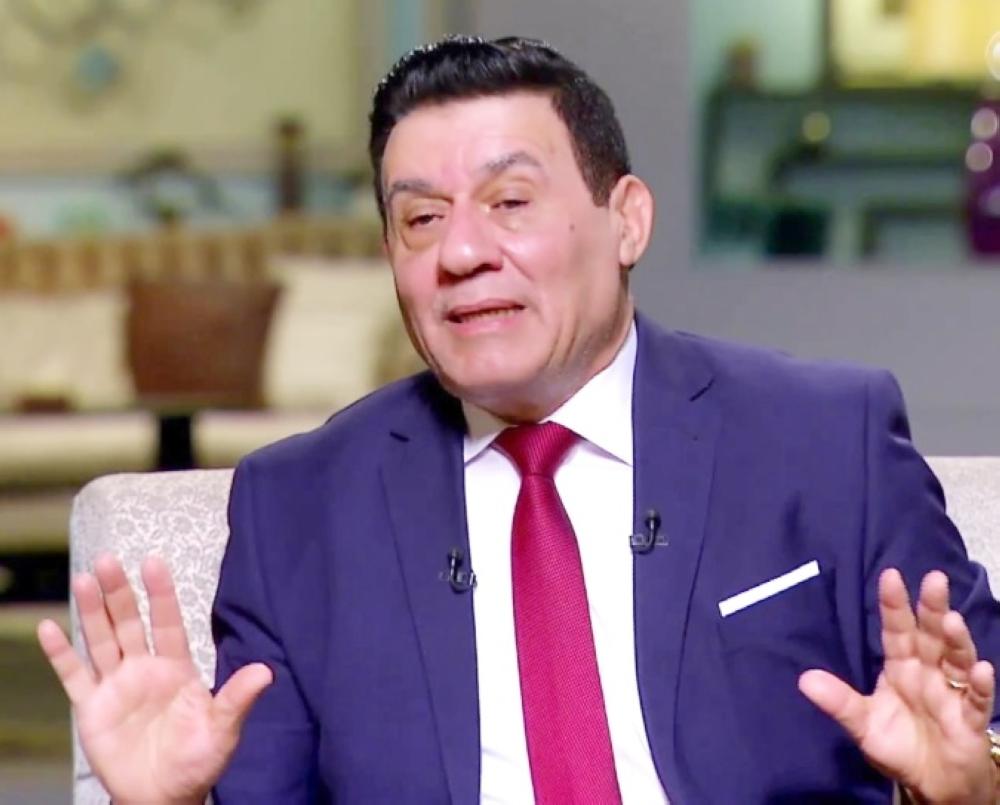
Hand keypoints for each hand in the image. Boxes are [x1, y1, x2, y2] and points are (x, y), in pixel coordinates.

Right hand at [37, 554, 271, 804]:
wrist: (164, 796)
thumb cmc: (198, 760)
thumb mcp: (223, 729)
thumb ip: (238, 698)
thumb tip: (267, 672)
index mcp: (177, 668)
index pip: (169, 622)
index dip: (161, 594)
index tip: (154, 562)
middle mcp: (145, 669)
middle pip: (129, 623)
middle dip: (120, 592)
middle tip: (108, 561)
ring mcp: (117, 686)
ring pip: (101, 640)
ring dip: (91, 611)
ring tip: (83, 579)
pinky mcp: (93, 708)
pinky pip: (74, 676)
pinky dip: (60, 653)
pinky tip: (49, 628)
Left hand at [799, 568, 996, 803]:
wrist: (931, 786)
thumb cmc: (898, 746)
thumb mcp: (862, 724)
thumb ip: (839, 701)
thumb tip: (803, 680)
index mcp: (900, 668)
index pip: (896, 630)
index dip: (894, 605)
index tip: (891, 575)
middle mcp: (928, 673)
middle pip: (930, 635)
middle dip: (932, 608)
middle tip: (934, 579)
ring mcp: (951, 693)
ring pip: (956, 659)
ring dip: (956, 640)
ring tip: (950, 619)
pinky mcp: (970, 719)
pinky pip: (977, 700)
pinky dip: (978, 684)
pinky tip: (979, 669)